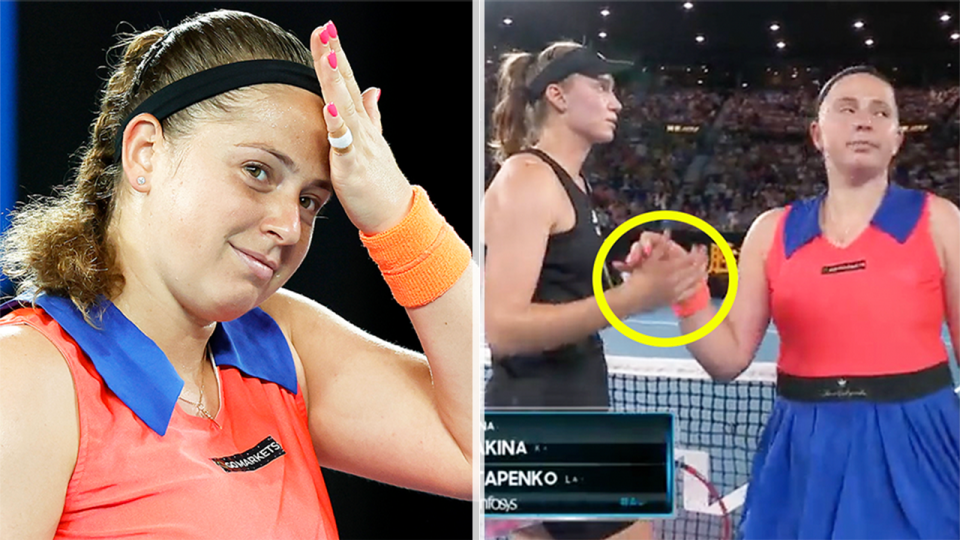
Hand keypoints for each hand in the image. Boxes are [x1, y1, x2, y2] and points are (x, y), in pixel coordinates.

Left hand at [310, 21, 413, 233]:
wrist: (394, 215)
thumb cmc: (380, 184)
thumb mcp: (373, 143)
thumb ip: (372, 115)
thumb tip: (373, 89)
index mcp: (361, 124)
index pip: (347, 83)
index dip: (336, 56)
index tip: (326, 31)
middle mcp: (362, 129)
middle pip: (345, 87)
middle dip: (335, 57)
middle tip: (326, 29)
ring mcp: (359, 146)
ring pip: (345, 109)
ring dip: (337, 82)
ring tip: (329, 56)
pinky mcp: (354, 167)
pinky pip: (345, 145)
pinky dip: (338, 127)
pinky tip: (328, 110)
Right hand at [610, 237, 708, 314]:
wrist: (632, 300)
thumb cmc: (637, 280)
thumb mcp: (647, 260)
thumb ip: (658, 248)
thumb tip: (667, 234)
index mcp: (668, 269)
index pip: (687, 260)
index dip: (695, 254)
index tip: (700, 249)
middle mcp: (674, 280)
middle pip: (693, 270)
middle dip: (700, 263)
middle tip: (705, 258)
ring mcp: (675, 291)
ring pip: (693, 281)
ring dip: (700, 274)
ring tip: (704, 269)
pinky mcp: (673, 300)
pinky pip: (689, 292)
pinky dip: (695, 287)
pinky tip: (698, 284)